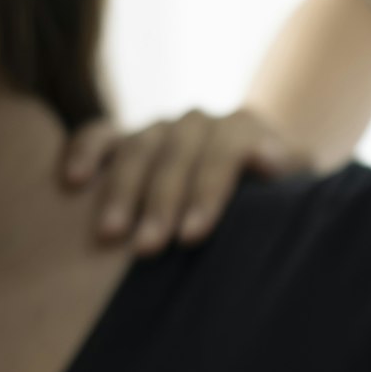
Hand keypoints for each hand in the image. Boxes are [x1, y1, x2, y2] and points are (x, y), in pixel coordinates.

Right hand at [61, 109, 311, 253]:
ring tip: (109, 234)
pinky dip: (84, 151)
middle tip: (147, 248)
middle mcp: (198, 123)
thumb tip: (263, 156)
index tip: (193, 235)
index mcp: (242, 128)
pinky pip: (99, 134)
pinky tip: (72, 181)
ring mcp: (160, 126)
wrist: (263, 173)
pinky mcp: (127, 136)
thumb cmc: (281, 195)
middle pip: (175, 154)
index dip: (207, 193)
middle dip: (160, 202)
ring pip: (137, 147)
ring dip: (120, 190)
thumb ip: (286, 170)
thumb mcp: (298, 184)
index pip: (222, 154)